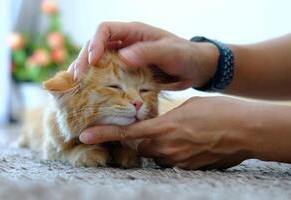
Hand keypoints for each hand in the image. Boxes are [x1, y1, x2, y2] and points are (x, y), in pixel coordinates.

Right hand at [69, 21, 218, 89]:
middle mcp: (126, 43)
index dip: (95, 44)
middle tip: (77, 78)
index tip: (92, 62)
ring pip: (98, 61)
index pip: (105, 30)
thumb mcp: (169, 52)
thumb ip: (147, 52)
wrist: (197, 69)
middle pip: (96, 45)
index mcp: (134, 32)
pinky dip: (97, 81)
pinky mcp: (128, 72)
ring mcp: (125, 58)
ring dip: (86, 71)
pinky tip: (90, 92)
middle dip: (84, 60)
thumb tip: (122, 58)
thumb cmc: (186, 55)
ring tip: (76, 85)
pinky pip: (108, 74)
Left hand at [79, 97, 267, 169]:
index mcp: (163, 128)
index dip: (104, 134)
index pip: (126, 133)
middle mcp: (166, 148)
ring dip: (158, 146)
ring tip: (179, 133)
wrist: (245, 130)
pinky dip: (173, 153)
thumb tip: (156, 124)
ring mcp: (177, 160)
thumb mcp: (187, 106)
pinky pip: (171, 162)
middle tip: (151, 128)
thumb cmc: (218, 112)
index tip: (85, 136)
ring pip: (155, 155)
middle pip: (139, 146)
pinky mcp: (188, 168)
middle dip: (139, 139)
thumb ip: (166, 117)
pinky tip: (188, 142)